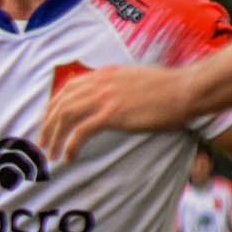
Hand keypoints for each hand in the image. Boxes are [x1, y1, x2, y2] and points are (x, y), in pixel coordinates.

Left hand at [41, 65, 194, 160]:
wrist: (187, 89)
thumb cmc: (169, 88)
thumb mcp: (136, 79)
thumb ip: (118, 85)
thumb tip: (110, 97)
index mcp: (105, 74)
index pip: (67, 87)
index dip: (53, 105)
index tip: (48, 122)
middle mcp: (100, 83)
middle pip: (61, 102)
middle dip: (48, 124)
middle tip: (43, 143)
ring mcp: (105, 98)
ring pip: (65, 117)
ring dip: (54, 137)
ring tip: (51, 154)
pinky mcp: (113, 114)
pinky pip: (81, 131)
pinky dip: (70, 145)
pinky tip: (69, 156)